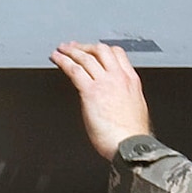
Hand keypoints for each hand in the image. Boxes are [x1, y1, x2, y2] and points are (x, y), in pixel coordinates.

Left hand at [52, 41, 152, 161]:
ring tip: (61, 50)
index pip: (117, 54)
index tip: (92, 50)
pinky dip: (63, 61)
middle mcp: (118, 77)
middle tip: (74, 47)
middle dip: (85, 47)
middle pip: (100, 50)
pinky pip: (74, 70)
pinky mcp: (91, 92)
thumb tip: (116, 97)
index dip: (102, 49)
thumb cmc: (131, 135)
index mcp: (131, 81)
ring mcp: (105, 83)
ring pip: (86, 58)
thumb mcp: (135, 108)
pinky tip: (56, 59)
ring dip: (71, 51)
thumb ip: (124, 97)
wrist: (130, 145)